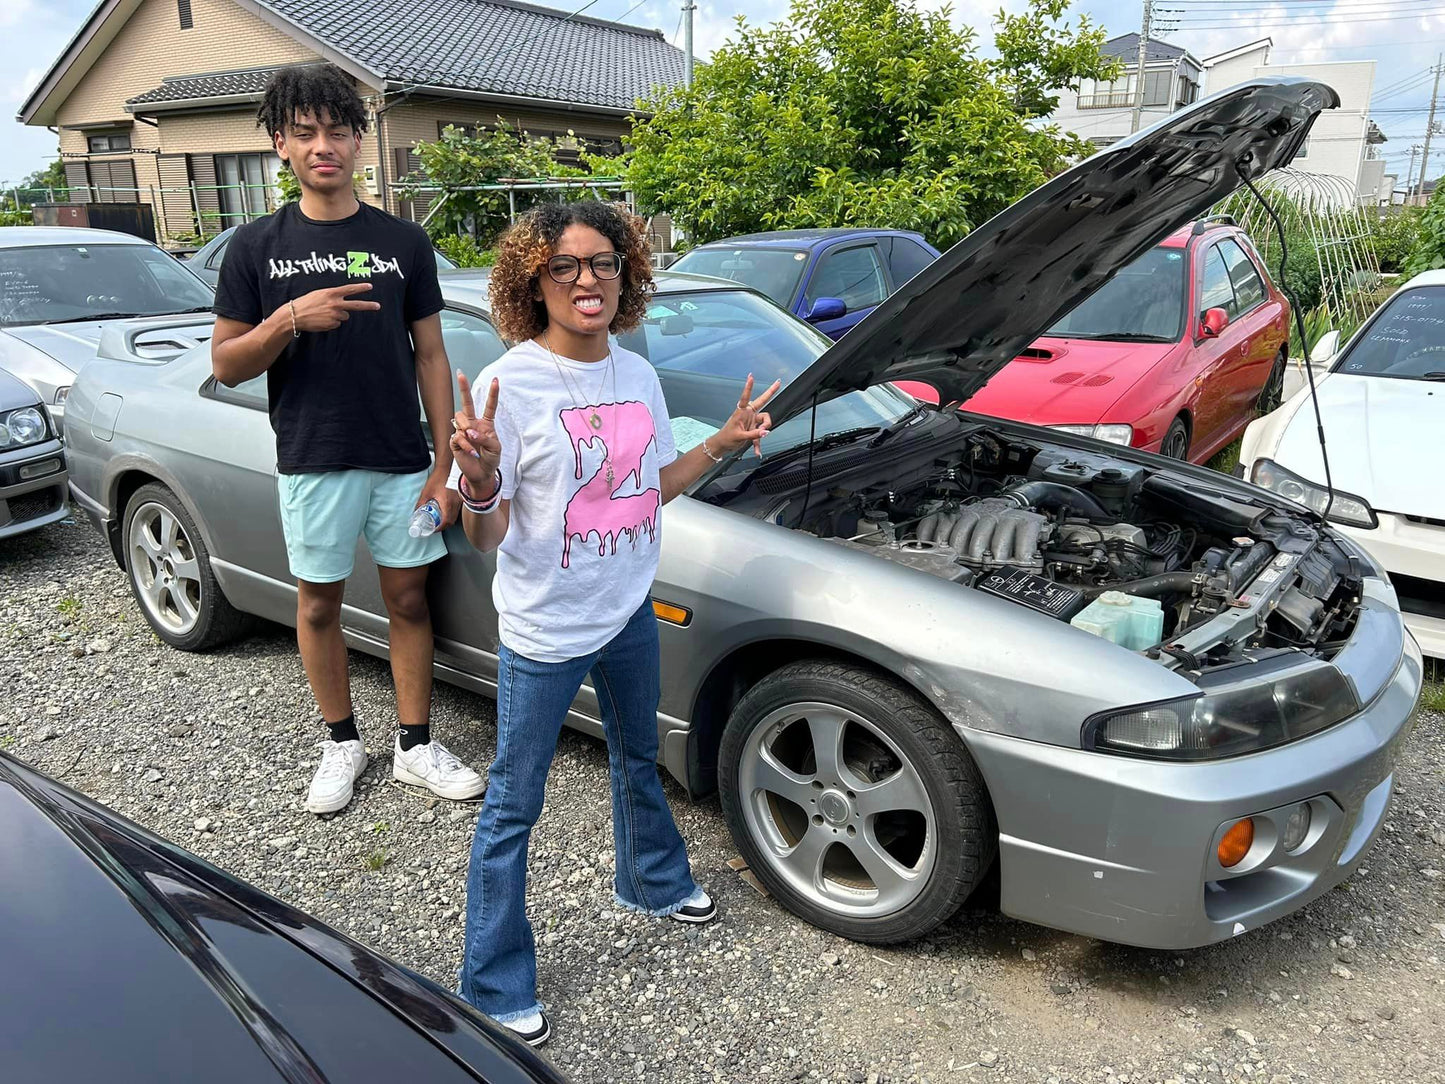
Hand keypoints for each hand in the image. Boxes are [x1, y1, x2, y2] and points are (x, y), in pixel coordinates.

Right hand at [286, 284, 379, 331]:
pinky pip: (337, 323)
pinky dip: (331, 322)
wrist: (295, 315)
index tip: (370, 286)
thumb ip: (332, 296)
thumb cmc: (306, 303)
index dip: (360, 288)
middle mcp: (336, 304)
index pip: (349, 289)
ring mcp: (335, 315)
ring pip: (344, 316)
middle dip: (368, 305)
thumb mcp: (319, 294)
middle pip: (356, 305)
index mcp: (331, 293)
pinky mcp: (333, 324)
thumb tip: (342, 302)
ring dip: (338, 315)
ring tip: (324, 313)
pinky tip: (322, 319)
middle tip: (378, 306)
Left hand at [417, 471, 460, 528]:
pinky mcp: (460, 499)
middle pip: (451, 521)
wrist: (448, 468)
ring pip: (454, 517)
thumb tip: (416, 512)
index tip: (433, 529)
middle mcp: (455, 504)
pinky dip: (450, 514)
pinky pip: (456, 511)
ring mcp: (459, 502)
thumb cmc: (438, 478)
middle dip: (443, 526)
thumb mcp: (426, 492)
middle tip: (435, 526)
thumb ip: (421, 503)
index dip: (439, 528)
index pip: (445, 522)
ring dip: (447, 521)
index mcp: (447, 503)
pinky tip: (445, 512)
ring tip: (439, 520)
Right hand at [450, 370, 503, 495]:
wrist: (482, 474)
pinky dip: (465, 444)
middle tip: (460, 374)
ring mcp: (463, 431)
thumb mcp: (495, 448)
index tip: (496, 380)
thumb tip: (470, 431)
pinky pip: (457, 436)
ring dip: (467, 428)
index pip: (489, 406)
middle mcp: (473, 424)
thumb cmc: (491, 459)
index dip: (493, 394)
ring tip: (473, 440)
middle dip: (463, 388)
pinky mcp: (455, 441)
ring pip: (460, 418)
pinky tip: (471, 452)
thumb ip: (485, 437)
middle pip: (467, 403)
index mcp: (486, 424)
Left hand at [714, 374, 779, 456]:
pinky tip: (757, 451)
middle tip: (778, 382)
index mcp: (741, 412)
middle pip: (762, 402)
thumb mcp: (739, 436)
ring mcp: (752, 421)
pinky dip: (758, 444)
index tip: (751, 377)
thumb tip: (765, 432)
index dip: (749, 387)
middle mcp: (748, 414)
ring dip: (764, 430)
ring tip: (758, 438)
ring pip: (765, 421)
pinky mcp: (753, 429)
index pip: (746, 397)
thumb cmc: (726, 438)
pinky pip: (760, 434)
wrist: (722, 446)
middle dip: (770, 392)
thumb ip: (754, 434)